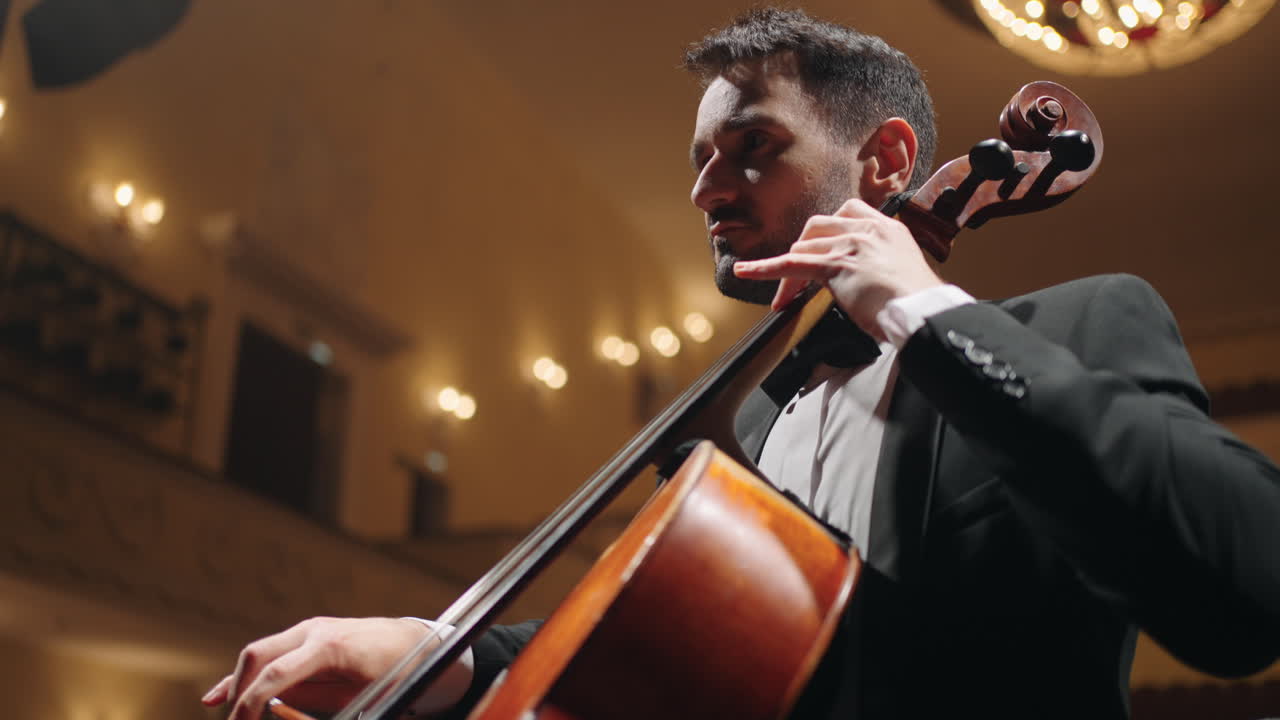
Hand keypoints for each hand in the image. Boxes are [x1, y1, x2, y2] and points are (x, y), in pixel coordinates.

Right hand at [201, 616, 473, 719]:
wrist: (416, 642)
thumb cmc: (397, 671)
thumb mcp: (363, 696)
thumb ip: (315, 703)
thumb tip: (274, 708)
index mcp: (330, 645)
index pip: (276, 673)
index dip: (251, 702)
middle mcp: (314, 630)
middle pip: (258, 656)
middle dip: (238, 692)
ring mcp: (309, 629)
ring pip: (258, 654)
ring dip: (237, 685)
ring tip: (229, 717)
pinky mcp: (307, 637)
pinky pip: (269, 655)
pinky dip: (244, 677)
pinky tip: (217, 697)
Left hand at [733, 198, 942, 338]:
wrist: (922, 312)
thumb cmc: (917, 305)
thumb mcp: (901, 274)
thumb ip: (881, 266)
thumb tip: (864, 281)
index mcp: (887, 228)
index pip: (847, 212)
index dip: (827, 231)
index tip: (820, 247)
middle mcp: (868, 229)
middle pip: (818, 226)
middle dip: (803, 250)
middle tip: (799, 277)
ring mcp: (851, 244)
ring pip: (804, 247)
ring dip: (789, 272)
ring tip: (784, 297)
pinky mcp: (836, 265)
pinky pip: (792, 264)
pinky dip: (765, 268)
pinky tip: (746, 271)